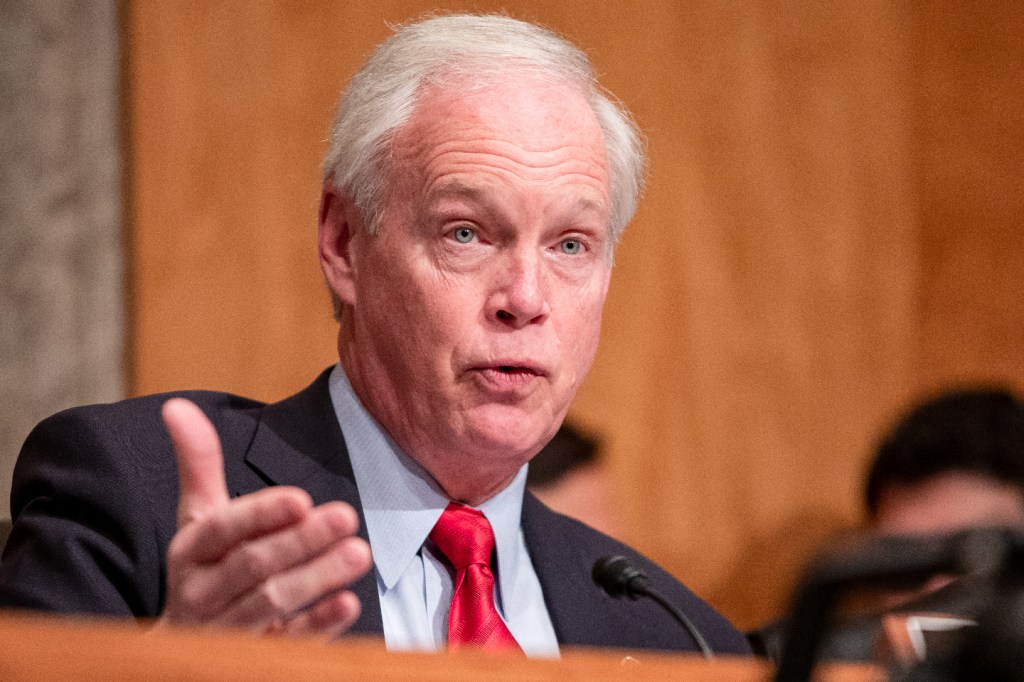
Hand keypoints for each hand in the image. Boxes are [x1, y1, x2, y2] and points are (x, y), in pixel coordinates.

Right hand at [156, 398, 371, 637]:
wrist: (175, 657)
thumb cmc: (202, 571)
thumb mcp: (196, 519)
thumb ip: (197, 464)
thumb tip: (176, 404)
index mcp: (189, 553)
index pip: (221, 530)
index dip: (260, 514)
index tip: (300, 497)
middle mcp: (202, 594)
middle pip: (253, 566)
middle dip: (301, 541)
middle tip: (347, 515)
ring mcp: (228, 632)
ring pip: (272, 604)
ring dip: (317, 578)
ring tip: (359, 552)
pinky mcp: (255, 659)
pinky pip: (288, 645)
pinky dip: (318, 626)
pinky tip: (348, 604)